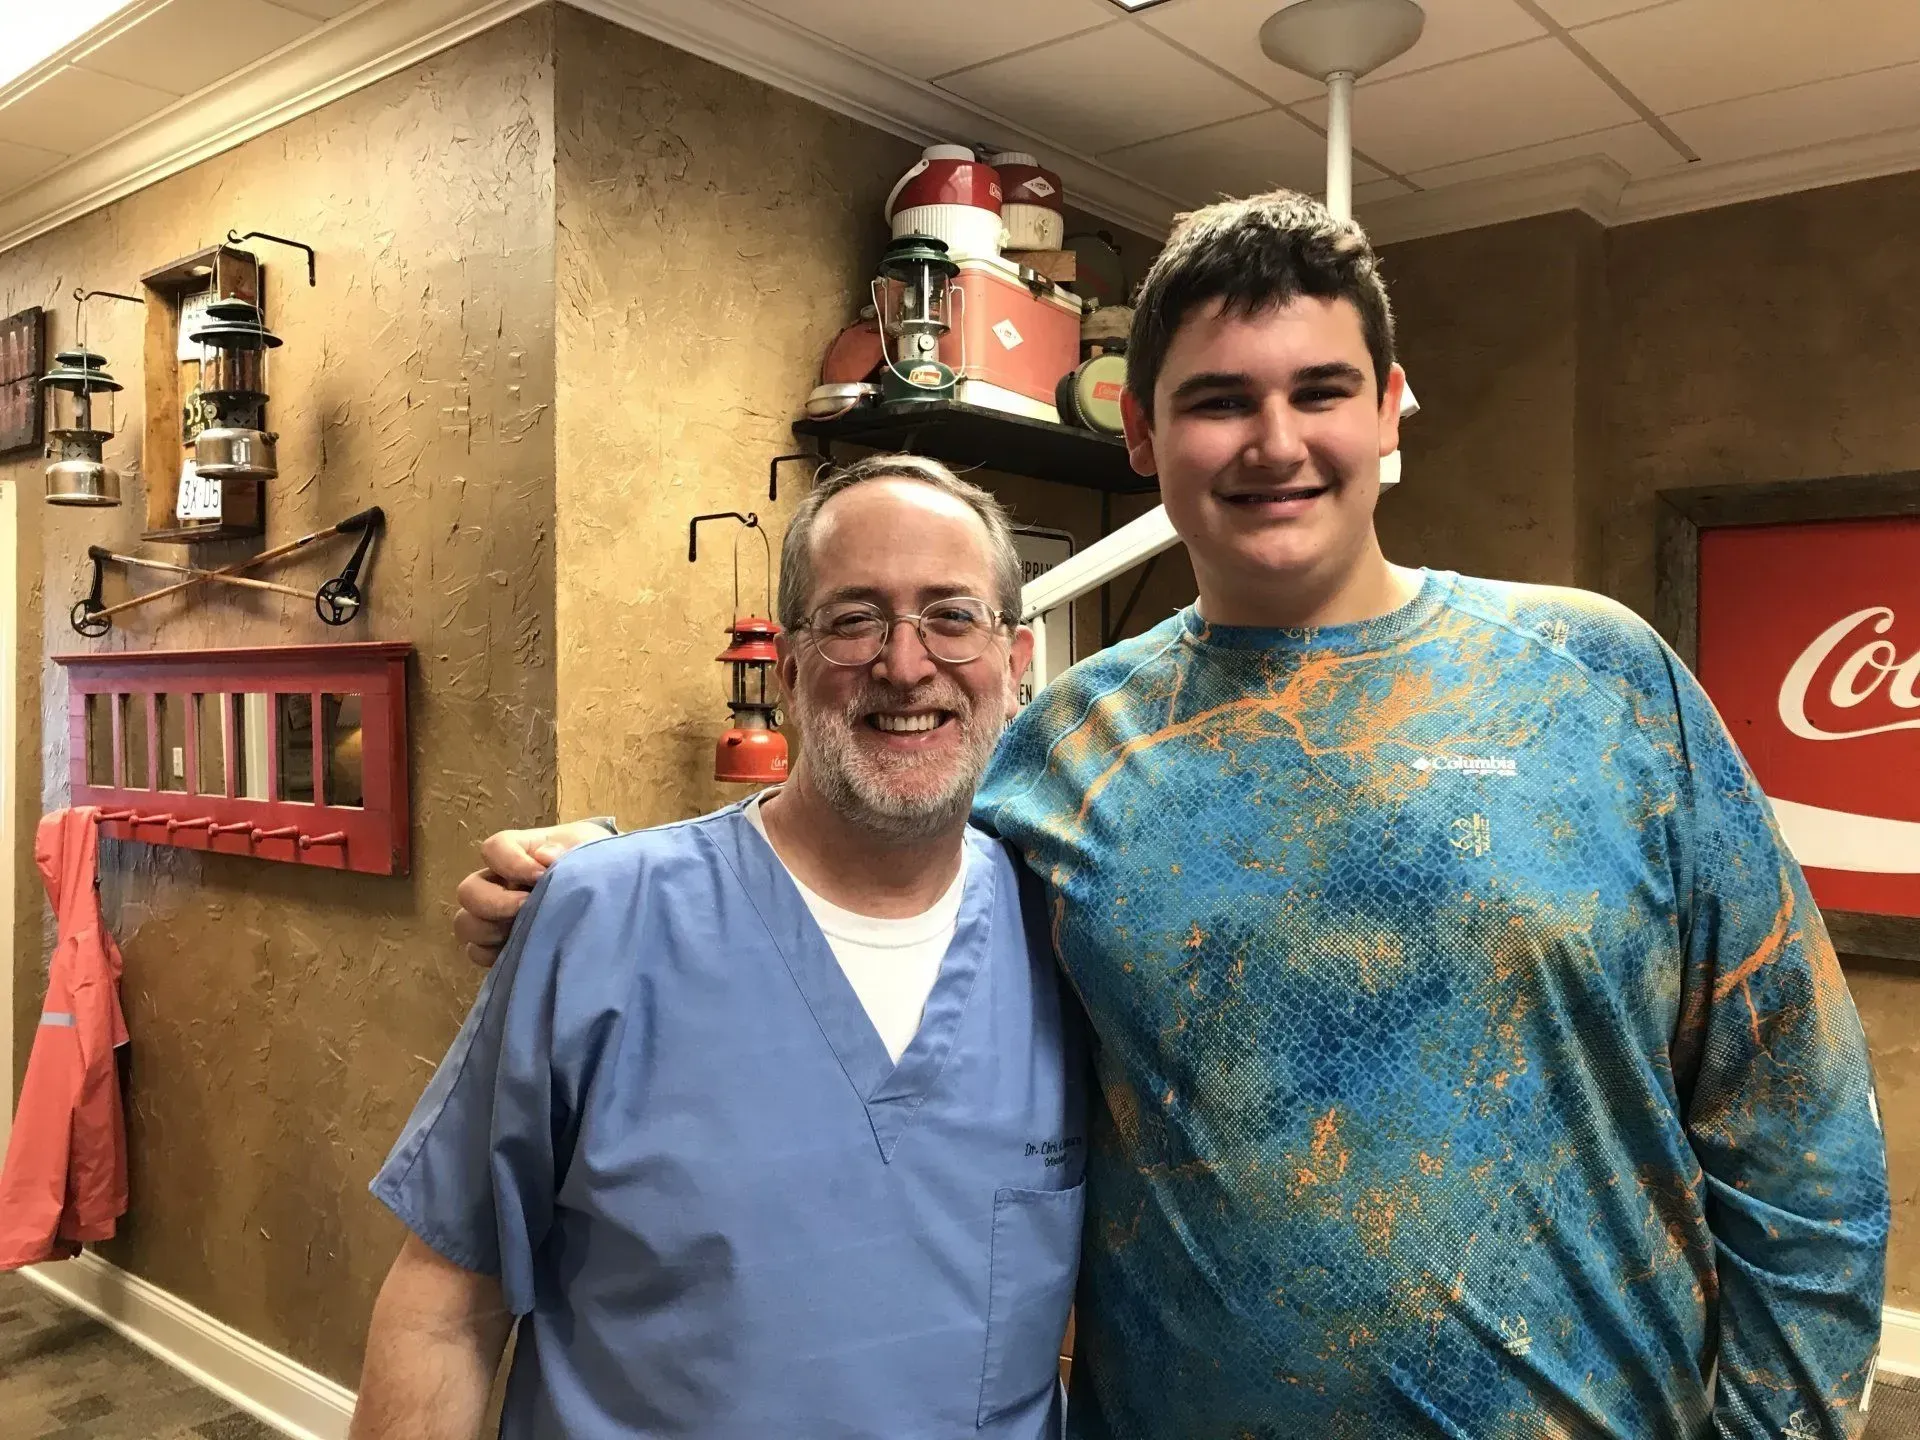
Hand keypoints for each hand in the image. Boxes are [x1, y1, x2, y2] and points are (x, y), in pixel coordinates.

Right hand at [452, 820, 610, 966]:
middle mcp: (500, 883)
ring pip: (466, 924)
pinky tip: (523, 951)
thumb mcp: (589, 846)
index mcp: (520, 852)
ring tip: (526, 932)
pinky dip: (493, 954)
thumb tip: (545, 857)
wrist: (612, 891)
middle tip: (527, 908)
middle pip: (468, 891)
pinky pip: (477, 952)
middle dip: (494, 903)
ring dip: (490, 931)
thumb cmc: (595, 861)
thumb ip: (570, 848)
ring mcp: (498, 915)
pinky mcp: (503, 944)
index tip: (541, 875)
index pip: (494, 848)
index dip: (510, 863)